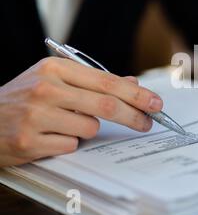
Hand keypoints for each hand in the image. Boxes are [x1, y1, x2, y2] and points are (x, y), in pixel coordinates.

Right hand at [0, 57, 162, 166]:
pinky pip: (71, 145)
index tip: (155, 103)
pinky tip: (51, 135)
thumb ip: (94, 81)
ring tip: (66, 123)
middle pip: (107, 105)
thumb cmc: (24, 97)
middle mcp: (46, 88)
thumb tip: (132, 83)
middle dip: (134, 116)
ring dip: (87, 129)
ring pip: (90, 128)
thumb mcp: (55, 79)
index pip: (108, 82)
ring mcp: (36, 115)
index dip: (137, 95)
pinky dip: (69, 142)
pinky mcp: (29, 140)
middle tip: (148, 123)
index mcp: (55, 69)